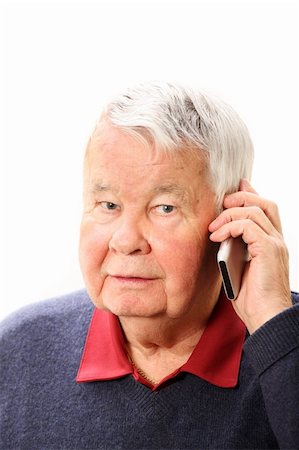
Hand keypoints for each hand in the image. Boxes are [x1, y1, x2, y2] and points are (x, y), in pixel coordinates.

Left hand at [209, 179, 291, 333]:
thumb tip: (219, 236)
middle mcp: (277, 240)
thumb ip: (234, 249)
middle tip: (221, 204)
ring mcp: (275, 244)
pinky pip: (249, 226)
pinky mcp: (268, 250)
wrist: (265, 318)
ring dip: (229, 214)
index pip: (265, 209)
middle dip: (240, 197)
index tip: (234, 189)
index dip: (250, 194)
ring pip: (255, 210)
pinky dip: (230, 226)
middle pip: (263, 203)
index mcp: (271, 243)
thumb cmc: (252, 299)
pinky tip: (217, 236)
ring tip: (213, 227)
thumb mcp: (239, 268)